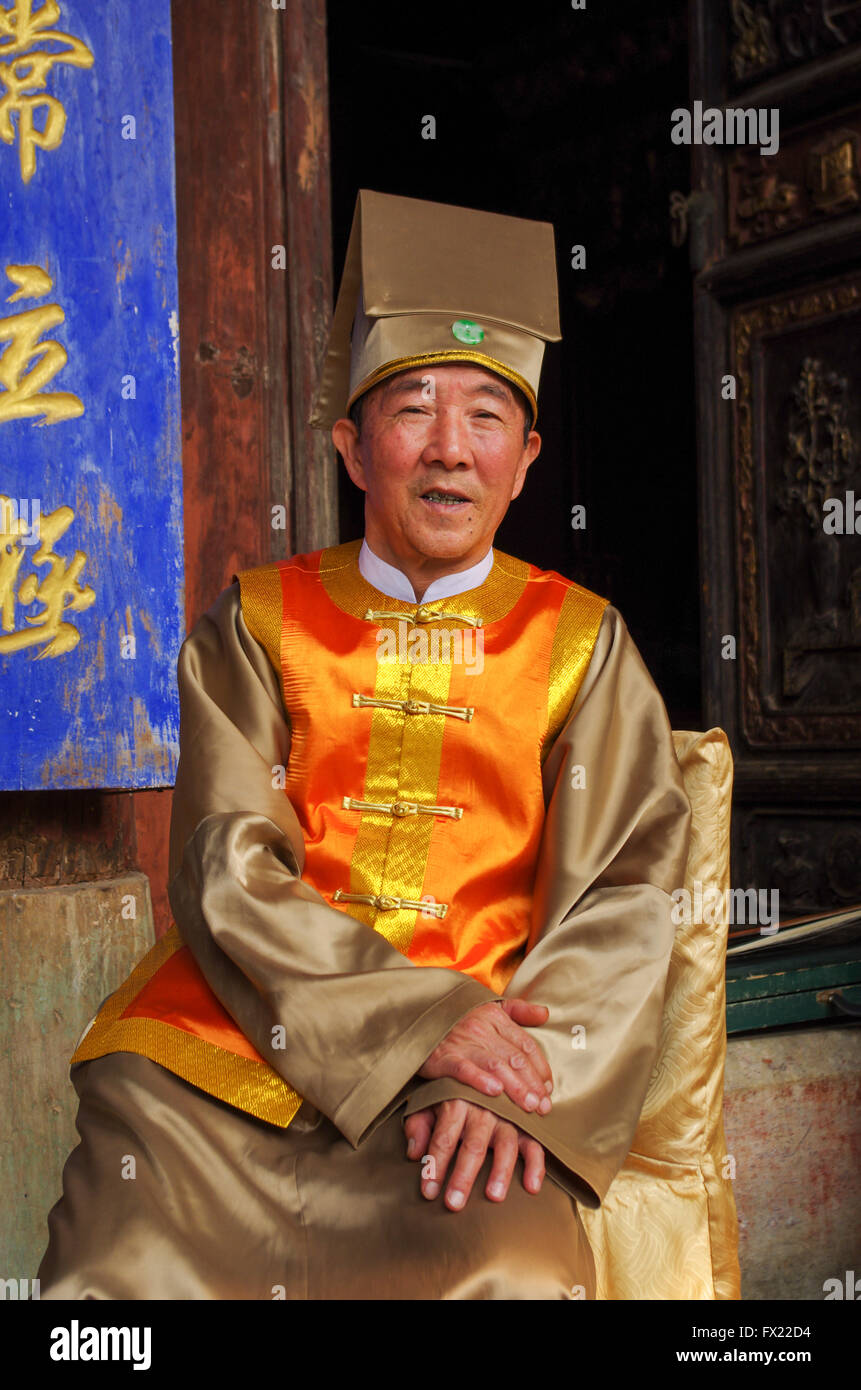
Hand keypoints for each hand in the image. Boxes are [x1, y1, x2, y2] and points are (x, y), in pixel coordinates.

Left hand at [405, 1099, 545, 1211]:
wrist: (482, 1059)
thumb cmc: (451, 1087)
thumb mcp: (429, 1098)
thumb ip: (419, 1124)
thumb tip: (413, 1153)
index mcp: (456, 1101)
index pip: (443, 1139)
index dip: (435, 1166)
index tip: (428, 1192)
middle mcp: (483, 1108)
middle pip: (472, 1145)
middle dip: (463, 1176)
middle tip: (454, 1203)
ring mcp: (507, 1115)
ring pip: (505, 1145)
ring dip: (500, 1171)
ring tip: (493, 1197)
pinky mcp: (525, 1122)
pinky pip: (534, 1143)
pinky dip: (536, 1164)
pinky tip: (532, 1187)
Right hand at [418, 998, 552, 1114]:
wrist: (417, 1017)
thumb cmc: (457, 1017)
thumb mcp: (489, 1006)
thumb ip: (518, 1010)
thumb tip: (545, 1014)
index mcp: (495, 1016)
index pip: (526, 1045)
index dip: (541, 1068)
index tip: (549, 1089)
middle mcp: (481, 1028)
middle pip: (514, 1058)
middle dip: (533, 1084)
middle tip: (544, 1106)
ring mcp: (462, 1042)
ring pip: (495, 1065)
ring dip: (515, 1088)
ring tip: (529, 1106)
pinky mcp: (443, 1056)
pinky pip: (464, 1069)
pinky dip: (480, 1080)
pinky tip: (495, 1092)